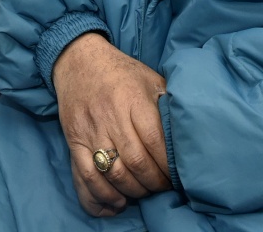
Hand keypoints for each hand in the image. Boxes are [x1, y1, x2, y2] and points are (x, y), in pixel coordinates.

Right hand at [53, 33, 170, 216]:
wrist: (78, 61)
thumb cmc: (121, 72)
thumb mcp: (150, 78)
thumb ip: (168, 102)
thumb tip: (189, 130)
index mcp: (133, 100)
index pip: (155, 142)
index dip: (168, 165)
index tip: (177, 175)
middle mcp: (111, 117)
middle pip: (136, 162)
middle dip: (154, 183)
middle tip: (163, 187)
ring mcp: (90, 131)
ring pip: (112, 174)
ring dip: (132, 192)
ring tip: (143, 192)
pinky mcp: (73, 141)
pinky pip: (85, 176)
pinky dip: (101, 195)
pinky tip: (116, 202)